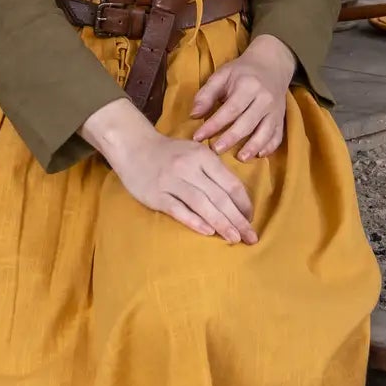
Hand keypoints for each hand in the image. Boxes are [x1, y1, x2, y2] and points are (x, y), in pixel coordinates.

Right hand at [80, 97, 256, 243]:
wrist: (134, 146)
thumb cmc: (170, 153)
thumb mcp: (196, 153)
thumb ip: (215, 172)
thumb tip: (238, 201)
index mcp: (204, 156)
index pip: (231, 183)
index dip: (244, 204)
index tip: (250, 220)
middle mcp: (189, 167)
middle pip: (219, 196)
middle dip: (238, 219)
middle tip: (251, 237)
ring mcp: (171, 181)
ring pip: (201, 204)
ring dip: (221, 223)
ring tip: (234, 238)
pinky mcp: (156, 194)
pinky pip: (178, 210)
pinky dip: (194, 221)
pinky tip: (208, 232)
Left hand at [190, 34, 294, 160]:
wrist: (272, 64)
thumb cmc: (242, 71)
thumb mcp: (222, 75)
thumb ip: (207, 94)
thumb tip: (194, 115)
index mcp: (248, 86)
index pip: (230, 109)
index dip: (214, 124)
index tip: (198, 136)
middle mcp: (264, 99)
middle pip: (247, 122)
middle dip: (231, 138)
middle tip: (215, 151)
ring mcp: (275, 110)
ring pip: (265, 131)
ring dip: (253, 146)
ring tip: (240, 158)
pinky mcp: (281, 118)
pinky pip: (278, 135)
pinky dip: (270, 147)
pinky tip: (259, 155)